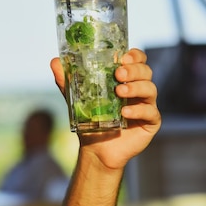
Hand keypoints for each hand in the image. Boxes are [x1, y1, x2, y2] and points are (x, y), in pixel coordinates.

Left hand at [50, 48, 160, 169]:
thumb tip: (54, 61)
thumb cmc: (91, 121)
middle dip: (134, 70)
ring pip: (150, 89)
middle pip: (146, 71)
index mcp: (126, 79)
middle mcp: (139, 89)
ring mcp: (146, 105)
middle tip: (118, 74)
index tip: (123, 57)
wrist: (96, 149)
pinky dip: (138, 110)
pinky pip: (151, 112)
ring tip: (119, 91)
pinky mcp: (151, 122)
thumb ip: (67, 81)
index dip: (135, 55)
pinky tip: (125, 112)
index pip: (138, 60)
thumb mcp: (77, 99)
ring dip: (135, 87)